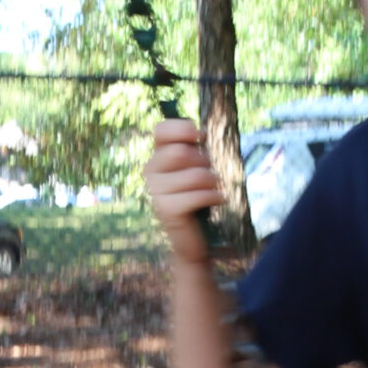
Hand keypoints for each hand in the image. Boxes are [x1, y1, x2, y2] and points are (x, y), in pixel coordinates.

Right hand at [142, 118, 218, 263]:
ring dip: (213, 182)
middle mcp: (150, 172)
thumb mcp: (193, 167)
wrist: (191, 238)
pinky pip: (200, 195)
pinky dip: (216, 197)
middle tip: (206, 175)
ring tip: (212, 190)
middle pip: (182, 151)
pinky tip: (217, 201)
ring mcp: (156, 192)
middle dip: (204, 161)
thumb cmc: (195, 197)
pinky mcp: (167, 210)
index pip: (162, 130)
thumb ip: (192, 148)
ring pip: (196, 175)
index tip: (199, 139)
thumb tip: (201, 133)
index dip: (184, 129)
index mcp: (155, 157)